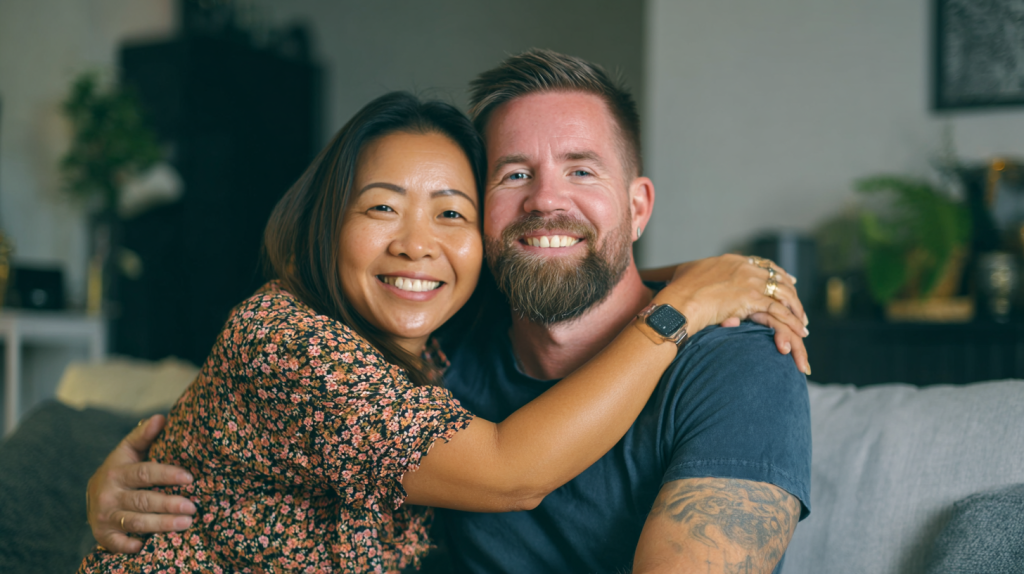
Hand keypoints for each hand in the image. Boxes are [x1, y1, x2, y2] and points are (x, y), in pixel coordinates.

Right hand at [86, 415, 196, 552]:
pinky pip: (117, 543)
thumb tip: (161, 418)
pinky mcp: (102, 534)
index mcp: (117, 471)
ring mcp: (105, 515)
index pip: (144, 472)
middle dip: (169, 504)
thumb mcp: (127, 451)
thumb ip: (143, 436)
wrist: (93, 496)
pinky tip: (148, 545)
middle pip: (143, 500)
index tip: (189, 477)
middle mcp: (109, 494)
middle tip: (193, 507)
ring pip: (136, 521)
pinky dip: (132, 545)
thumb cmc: (120, 470)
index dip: (167, 474)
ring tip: (186, 523)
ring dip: (162, 524)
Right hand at [656, 254, 810, 374]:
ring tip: (802, 322)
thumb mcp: (688, 273)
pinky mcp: (752, 299)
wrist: (679, 302)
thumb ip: (698, 273)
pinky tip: (799, 330)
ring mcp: (750, 282)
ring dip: (796, 308)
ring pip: (783, 293)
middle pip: (777, 277)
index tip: (786, 280)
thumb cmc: (678, 292)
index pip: (762, 264)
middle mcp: (744, 268)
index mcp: (732, 260)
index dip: (776, 272)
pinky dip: (792, 320)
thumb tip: (693, 275)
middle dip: (791, 291)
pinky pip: (780, 310)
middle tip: (797, 303)